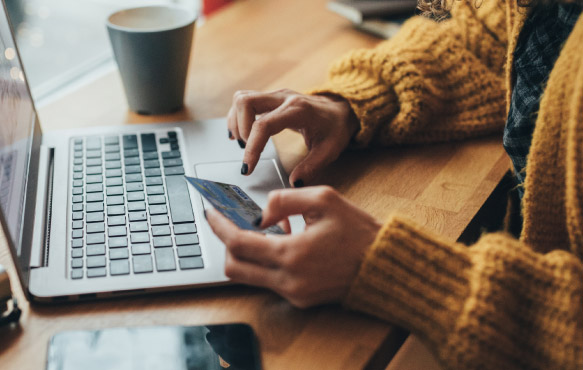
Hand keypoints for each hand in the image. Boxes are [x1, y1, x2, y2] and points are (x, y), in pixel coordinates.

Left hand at [206, 186, 381, 307]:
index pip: (238, 243)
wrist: (383, 265)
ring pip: (249, 277)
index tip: (210, 213)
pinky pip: (269, 281)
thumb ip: (284, 199)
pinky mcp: (300, 300)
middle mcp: (288, 280)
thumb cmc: (358, 231)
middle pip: (234, 267)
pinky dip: (267, 262)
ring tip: (267, 230)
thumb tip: (260, 213)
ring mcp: (293, 294)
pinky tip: (284, 243)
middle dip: (227, 243)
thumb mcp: (324, 199)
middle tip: (231, 222)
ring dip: (248, 253)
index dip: (219, 226)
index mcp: (292, 254)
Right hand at [227, 89, 358, 185]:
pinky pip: (245, 100)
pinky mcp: (270, 98)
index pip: (264, 125)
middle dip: (240, 129)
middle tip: (247, 150)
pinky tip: (241, 134)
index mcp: (298, 110)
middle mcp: (283, 98)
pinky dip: (238, 117)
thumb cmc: (335, 128)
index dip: (252, 147)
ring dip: (236, 121)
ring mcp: (276, 95)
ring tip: (243, 143)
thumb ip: (312, 167)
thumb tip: (294, 183)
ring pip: (242, 98)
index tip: (247, 168)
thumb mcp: (330, 150)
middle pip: (246, 102)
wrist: (341, 110)